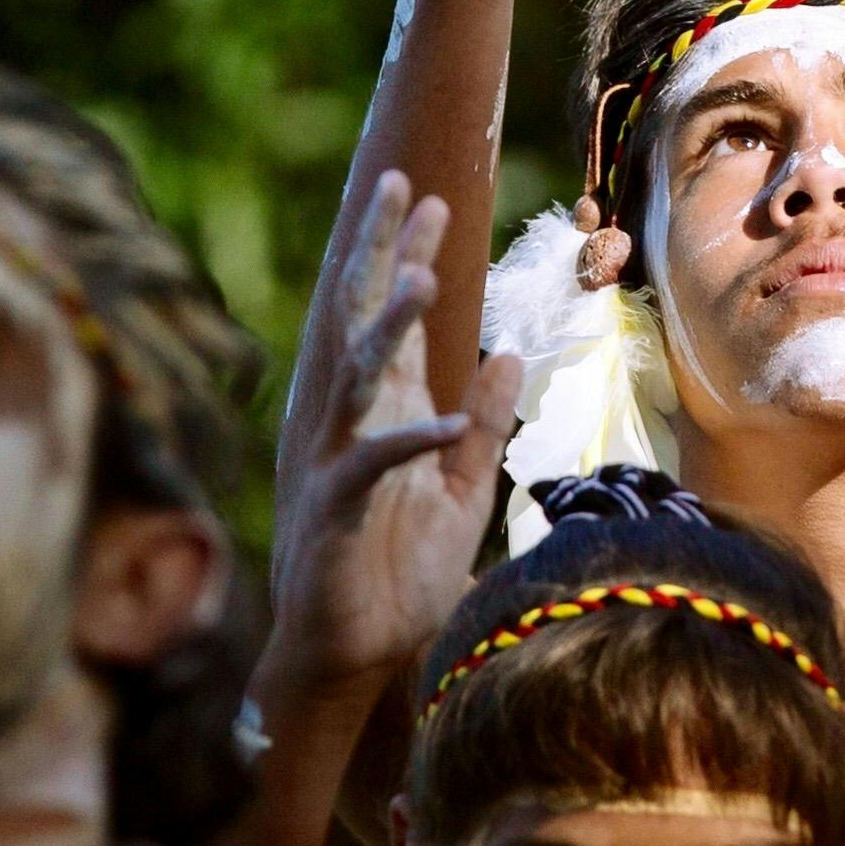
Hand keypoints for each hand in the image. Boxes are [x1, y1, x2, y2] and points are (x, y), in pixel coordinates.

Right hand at [264, 173, 518, 698]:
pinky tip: (440, 420)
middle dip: (380, 254)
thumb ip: (481, 422)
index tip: (428, 199)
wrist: (351, 657)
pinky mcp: (335, 510)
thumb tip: (509, 353)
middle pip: (360, 322)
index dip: (405, 257)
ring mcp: (336, 463)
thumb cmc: (396, 577)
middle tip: (400, 188)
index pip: (390, 321)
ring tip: (421, 276)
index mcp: (383, 415)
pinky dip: (407, 441)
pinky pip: (369, 463)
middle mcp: (353, 426)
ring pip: (357, 376)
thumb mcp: (459, 490)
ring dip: (386, 327)